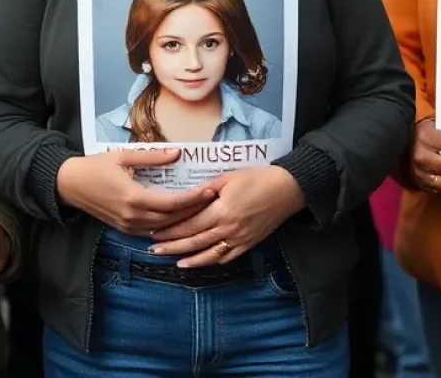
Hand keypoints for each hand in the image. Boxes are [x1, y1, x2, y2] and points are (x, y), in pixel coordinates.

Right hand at [56, 148, 216, 234]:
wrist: (69, 185)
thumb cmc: (94, 167)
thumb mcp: (123, 156)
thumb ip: (152, 156)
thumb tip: (177, 153)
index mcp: (134, 198)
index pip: (173, 202)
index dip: (193, 198)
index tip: (209, 191)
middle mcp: (134, 216)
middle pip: (173, 218)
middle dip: (194, 210)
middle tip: (212, 200)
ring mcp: (129, 226)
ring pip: (164, 228)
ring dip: (183, 219)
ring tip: (200, 208)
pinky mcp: (125, 229)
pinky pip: (153, 230)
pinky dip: (168, 224)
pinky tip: (178, 216)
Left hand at [151, 166, 305, 266]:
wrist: (286, 190)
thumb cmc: (256, 178)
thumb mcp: (228, 177)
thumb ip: (207, 189)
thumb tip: (188, 196)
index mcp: (221, 210)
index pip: (190, 224)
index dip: (171, 229)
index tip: (155, 232)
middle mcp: (228, 228)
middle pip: (195, 241)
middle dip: (173, 246)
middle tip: (154, 249)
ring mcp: (239, 239)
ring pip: (210, 254)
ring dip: (190, 259)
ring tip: (173, 262)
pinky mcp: (248, 244)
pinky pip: (227, 257)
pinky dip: (211, 262)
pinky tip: (199, 263)